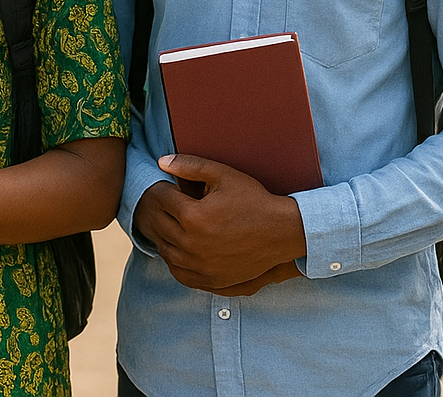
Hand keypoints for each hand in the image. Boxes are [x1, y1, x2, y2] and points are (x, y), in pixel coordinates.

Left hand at [132, 154, 306, 294]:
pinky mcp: (211, 280)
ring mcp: (201, 265)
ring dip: (164, 236)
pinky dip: (175, 261)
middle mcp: (192, 244)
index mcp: (193, 216)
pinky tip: (180, 249)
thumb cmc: (254, 201)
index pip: (161, 199)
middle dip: (160, 211)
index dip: (163, 190)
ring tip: (174, 224)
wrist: (283, 232)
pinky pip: (180, 273)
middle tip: (169, 205)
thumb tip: (160, 162)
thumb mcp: (223, 176)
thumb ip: (189, 165)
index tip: (170, 187)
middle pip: (159, 225)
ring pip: (165, 250)